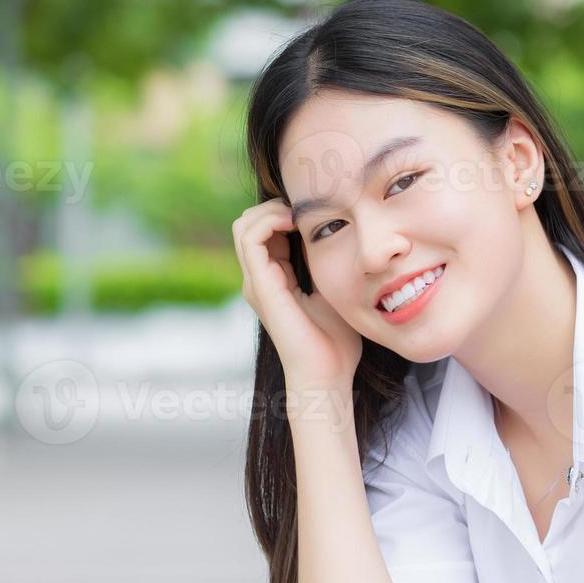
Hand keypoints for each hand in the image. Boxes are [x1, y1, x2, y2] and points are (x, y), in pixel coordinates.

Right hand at [233, 199, 362, 390]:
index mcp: (274, 280)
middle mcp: (259, 279)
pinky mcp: (260, 286)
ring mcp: (256, 283)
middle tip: (307, 208)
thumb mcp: (334, 290)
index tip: (316, 211)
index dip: (286, 212)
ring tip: (299, 213)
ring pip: (244, 225)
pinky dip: (269, 221)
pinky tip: (295, 222)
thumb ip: (327, 264)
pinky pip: (250, 239)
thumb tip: (339, 234)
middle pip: (249, 223)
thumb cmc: (336, 343)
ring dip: (271, 210)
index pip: (266, 231)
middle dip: (275, 206)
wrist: (327, 375)